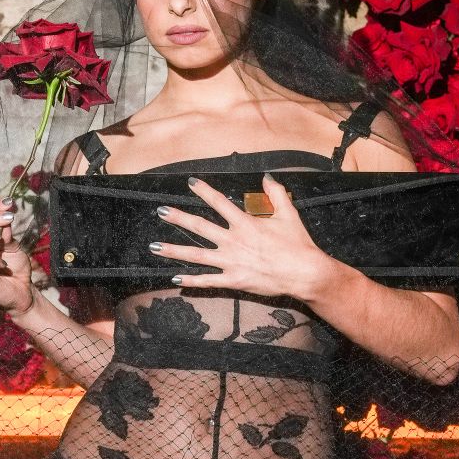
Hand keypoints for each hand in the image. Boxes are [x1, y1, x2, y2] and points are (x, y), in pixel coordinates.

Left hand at [150, 173, 334, 301]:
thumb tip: (267, 177)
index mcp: (245, 223)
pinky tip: (176, 280)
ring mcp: (231, 262)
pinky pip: (208, 281)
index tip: (190, 184)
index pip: (219, 203)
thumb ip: (275, 194)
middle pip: (199, 227)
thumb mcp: (288, 213)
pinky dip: (191, 281)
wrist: (304, 273)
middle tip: (161, 211)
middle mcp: (233, 241)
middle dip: (178, 218)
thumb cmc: (297, 244)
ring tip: (154, 247)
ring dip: (173, 251)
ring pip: (196, 255)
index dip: (204, 191)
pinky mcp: (233, 281)